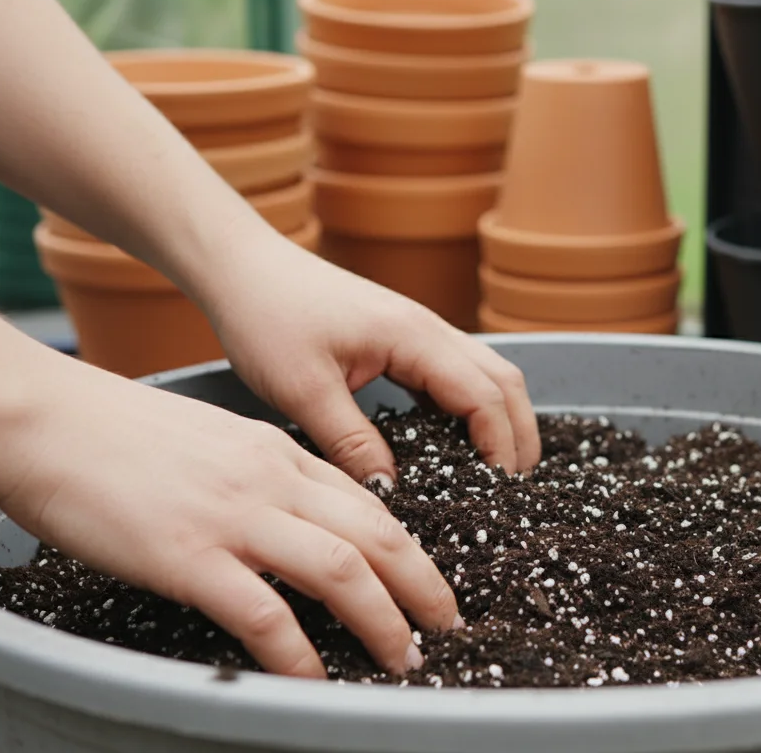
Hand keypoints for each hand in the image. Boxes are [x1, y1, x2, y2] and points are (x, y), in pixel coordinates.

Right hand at [0, 363, 457, 677]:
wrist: (46, 420)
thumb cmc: (117, 433)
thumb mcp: (213, 440)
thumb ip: (258, 475)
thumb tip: (287, 517)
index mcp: (277, 453)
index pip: (366, 502)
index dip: (407, 547)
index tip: (426, 581)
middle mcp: (271, 481)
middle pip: (376, 535)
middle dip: (422, 586)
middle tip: (444, 626)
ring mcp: (234, 518)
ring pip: (341, 570)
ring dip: (383, 620)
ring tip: (402, 659)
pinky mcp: (189, 556)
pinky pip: (264, 614)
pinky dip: (298, 654)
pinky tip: (313, 680)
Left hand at [196, 234, 541, 485]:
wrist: (241, 268)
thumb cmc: (267, 318)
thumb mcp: (302, 390)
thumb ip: (350, 441)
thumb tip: (389, 491)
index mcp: (413, 337)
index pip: (484, 396)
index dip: (500, 446)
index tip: (500, 491)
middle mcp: (429, 329)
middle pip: (504, 382)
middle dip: (518, 434)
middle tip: (513, 489)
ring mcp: (420, 330)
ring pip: (487, 374)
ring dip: (501, 419)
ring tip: (496, 471)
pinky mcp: (403, 337)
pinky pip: (457, 374)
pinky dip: (472, 408)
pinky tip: (454, 443)